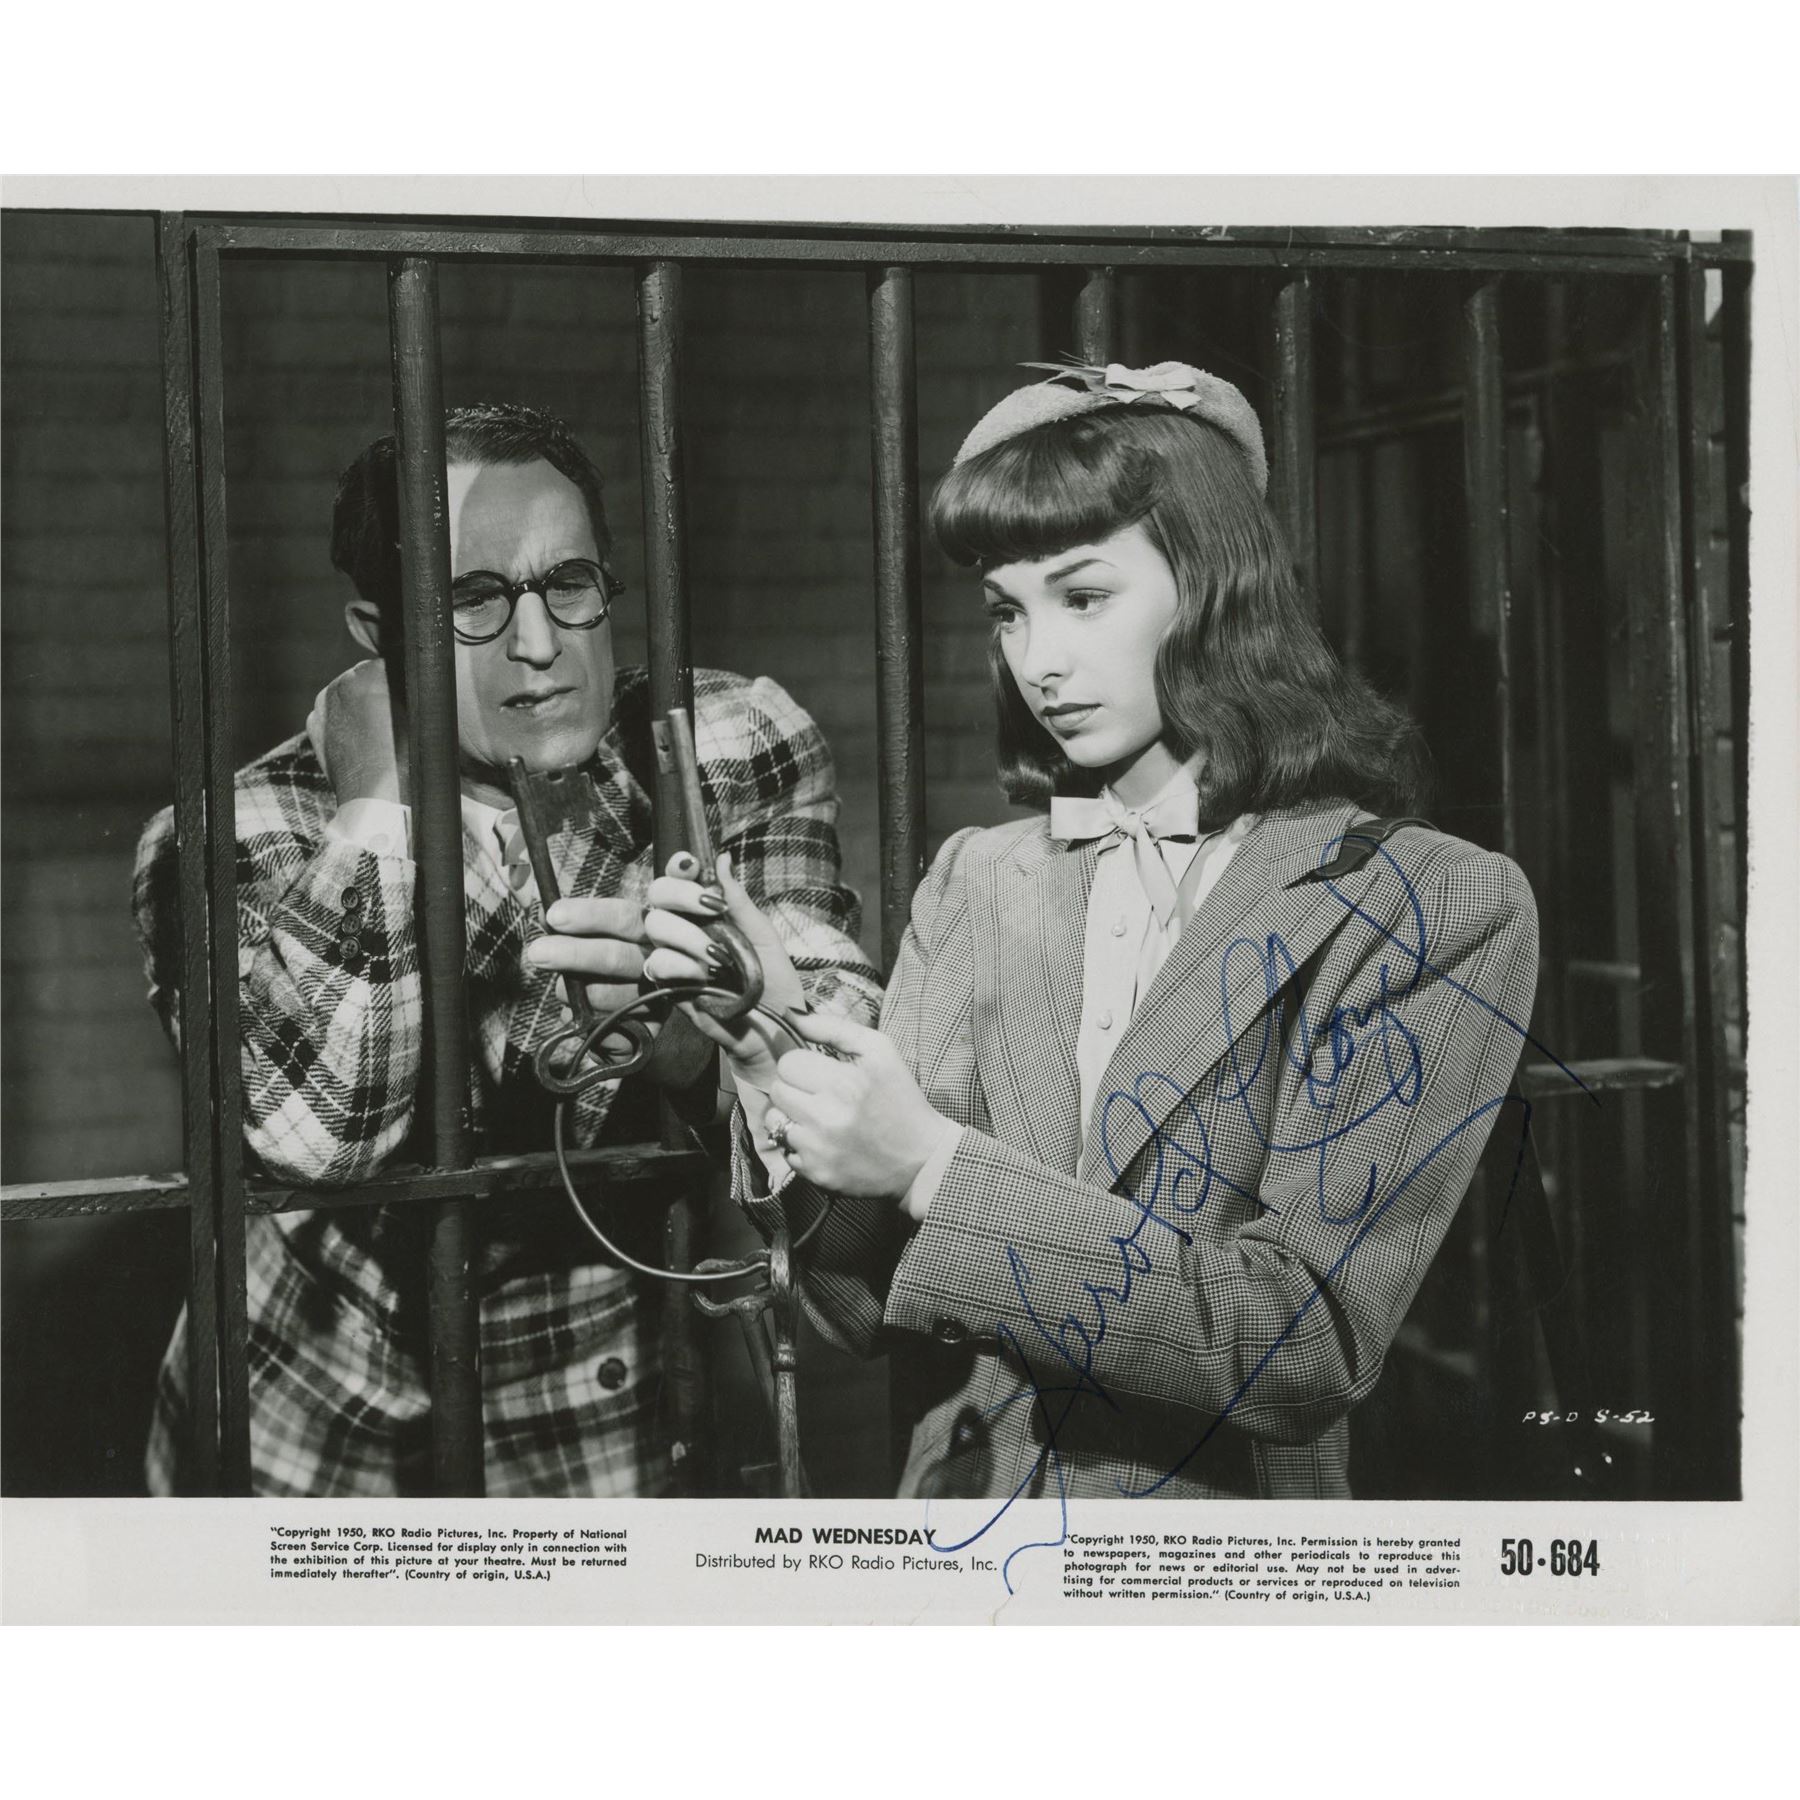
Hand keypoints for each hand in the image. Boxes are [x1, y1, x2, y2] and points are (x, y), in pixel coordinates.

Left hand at [317, 659, 407, 804]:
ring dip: (359, 707)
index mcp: (374, 671)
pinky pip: (331, 715)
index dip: (404, 682)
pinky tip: (359, 743)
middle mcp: (344, 681)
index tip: (412, 700)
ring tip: (377, 735)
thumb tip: (411, 683)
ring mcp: (324, 703)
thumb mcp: (427, 717)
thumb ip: (416, 690)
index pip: (392, 665)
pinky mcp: (314, 724)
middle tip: (395, 719)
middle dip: (378, 692)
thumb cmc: (409, 759)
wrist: (379, 797)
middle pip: (365, 676)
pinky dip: (342, 723)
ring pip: (346, 695)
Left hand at [525, 896, 648, 1018]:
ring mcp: (657, 997)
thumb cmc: (597, 956)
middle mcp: (660, 960)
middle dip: (574, 955)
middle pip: (618, 957)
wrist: (626, 1008)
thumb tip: (519, 886)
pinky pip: (610, 1029)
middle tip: (537, 953)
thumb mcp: (579, 923)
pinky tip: (577, 1014)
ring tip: (560, 990)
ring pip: (612, 996)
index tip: (553, 916)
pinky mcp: (650, 1029)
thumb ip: (551, 905)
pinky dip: (586, 1022)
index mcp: (647, 927)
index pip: (624, 917)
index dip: (589, 916)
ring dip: (577, 995)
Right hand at [644, 853, 803, 1090]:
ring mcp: (676, 957)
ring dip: (687, 936)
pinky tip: (701, 977)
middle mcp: (687, 930)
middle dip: (681, 894)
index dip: (680, 868)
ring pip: (655, 927)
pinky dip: (679, 965)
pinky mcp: (669, 986)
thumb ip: (738, 900)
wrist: (775, 1029)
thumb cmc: (775, 983)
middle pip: (658, 895)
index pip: (681, 879)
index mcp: (709, 914)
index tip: (692, 865)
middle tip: (712, 909)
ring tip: (715, 957)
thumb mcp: (763, 935)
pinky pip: (656, 963)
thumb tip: (722, 858)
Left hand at [765, 1010, 955, 1202]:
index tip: (822, 1073)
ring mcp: (817, 1149)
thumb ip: (834, 1028)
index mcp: (843, 1083)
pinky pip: (783, 1149)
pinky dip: (798, 1144)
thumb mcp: (880, 1051)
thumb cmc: (899, 1098)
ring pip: (774, 1119)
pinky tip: (823, 1141)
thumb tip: (791, 1016)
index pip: (788, 1063)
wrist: (921, 1159)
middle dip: (796, 1088)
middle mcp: (826, 1117)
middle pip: (777, 1090)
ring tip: (818, 1117)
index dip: (804, 1064)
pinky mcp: (814, 1173)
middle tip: (820, 1094)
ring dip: (791, 1115)